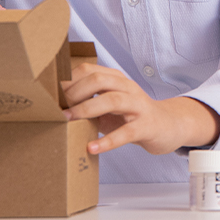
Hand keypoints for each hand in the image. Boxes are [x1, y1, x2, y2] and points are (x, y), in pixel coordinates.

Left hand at [61, 63, 219, 154]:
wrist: (168, 126)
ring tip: (68, 120)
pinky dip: (107, 141)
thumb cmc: (132, 116)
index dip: (69, 81)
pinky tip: (92, 147)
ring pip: (112, 100)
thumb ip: (89, 103)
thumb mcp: (109, 106)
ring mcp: (139, 106)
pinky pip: (126, 132)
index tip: (51, 95)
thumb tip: (56, 109)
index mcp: (117, 80)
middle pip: (99, 80)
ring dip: (87, 109)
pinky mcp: (146, 126)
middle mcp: (128, 88)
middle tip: (58, 108)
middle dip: (75, 92)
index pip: (89, 71)